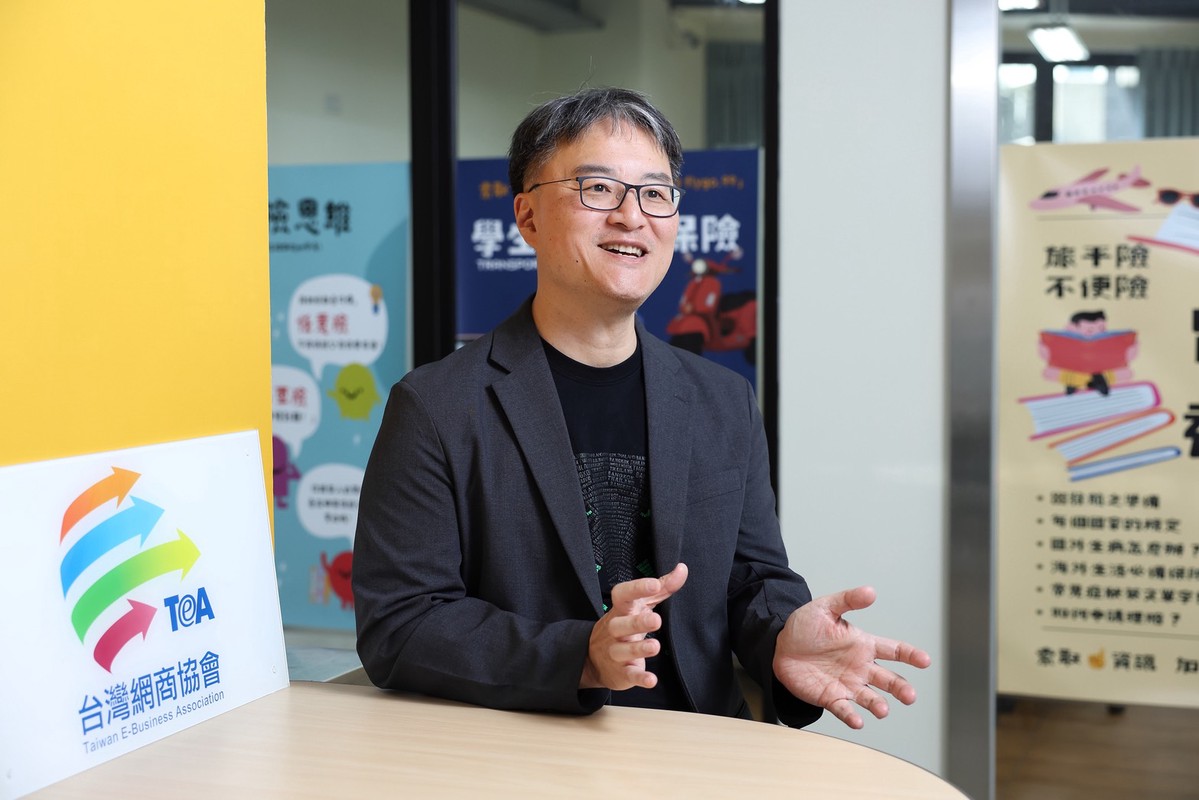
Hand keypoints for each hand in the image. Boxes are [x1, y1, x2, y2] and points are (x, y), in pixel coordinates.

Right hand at [580, 563, 687, 690]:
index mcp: (621, 609)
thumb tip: (682, 569)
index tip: (654, 585)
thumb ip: (663, 587)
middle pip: (621, 624)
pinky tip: (651, 680)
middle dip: (637, 622)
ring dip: (639, 649)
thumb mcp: (641, 604)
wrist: (593, 659)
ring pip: (623, 650)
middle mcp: (615, 630)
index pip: (623, 595)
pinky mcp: (621, 672)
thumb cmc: (624, 623)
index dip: (637, 589)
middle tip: (655, 620)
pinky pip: (629, 675)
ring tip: (655, 647)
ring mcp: (616, 652)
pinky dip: (640, 678)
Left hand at [772, 586, 930, 728]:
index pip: (893, 650)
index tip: (925, 661)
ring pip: (870, 698)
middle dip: (901, 688)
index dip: (910, 655)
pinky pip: (845, 709)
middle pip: (888, 680)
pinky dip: (852, 716)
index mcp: (863, 645)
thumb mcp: (826, 608)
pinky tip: (858, 721)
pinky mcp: (831, 697)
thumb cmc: (805, 626)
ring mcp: (847, 684)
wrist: (779, 646)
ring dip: (878, 705)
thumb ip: (848, 600)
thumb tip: (870, 591)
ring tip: (882, 710)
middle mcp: (860, 667)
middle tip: (909, 696)